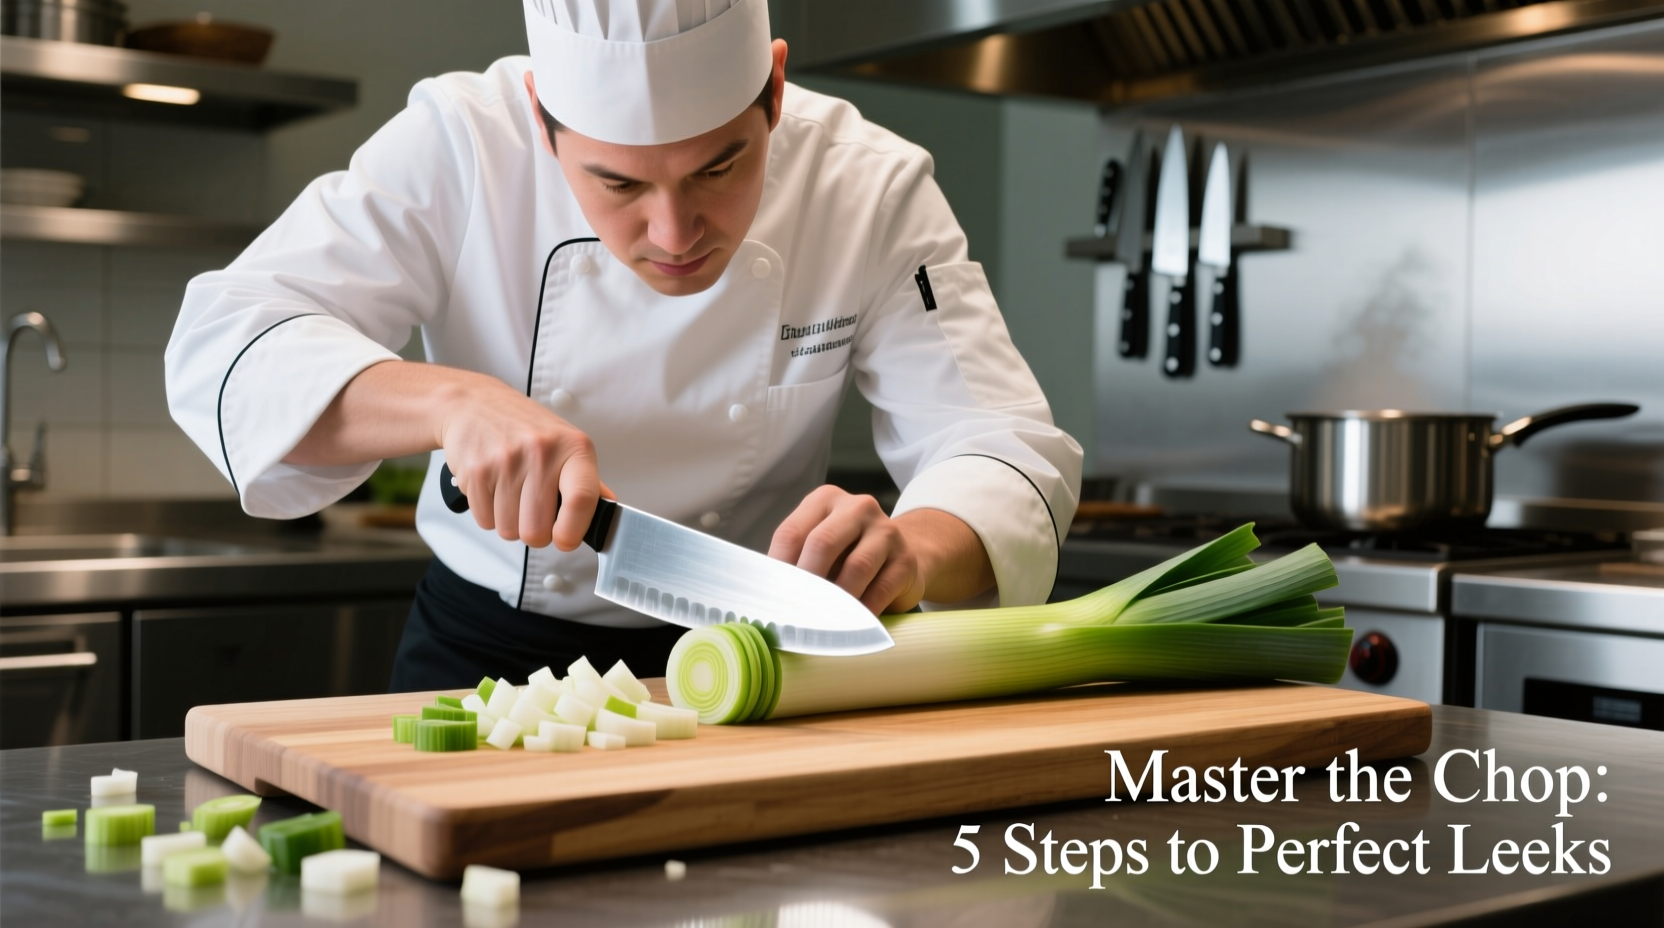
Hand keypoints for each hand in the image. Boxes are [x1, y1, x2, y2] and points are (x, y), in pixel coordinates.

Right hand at [438, 374, 609, 550]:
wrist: (475, 403)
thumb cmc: (525, 427)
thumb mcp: (566, 445)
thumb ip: (587, 483)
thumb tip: (608, 513)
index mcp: (573, 447)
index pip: (582, 499)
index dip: (573, 531)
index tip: (566, 539)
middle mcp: (541, 452)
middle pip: (537, 530)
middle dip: (534, 532)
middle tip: (533, 511)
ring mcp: (506, 461)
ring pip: (509, 530)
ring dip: (510, 522)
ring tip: (511, 493)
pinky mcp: (476, 471)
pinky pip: (485, 521)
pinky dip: (489, 513)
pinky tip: (493, 487)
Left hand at [768, 485, 994, 613]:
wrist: (904, 555)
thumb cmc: (848, 554)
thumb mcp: (821, 547)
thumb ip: (798, 560)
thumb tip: (769, 596)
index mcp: (825, 500)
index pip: (791, 532)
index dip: (778, 569)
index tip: (771, 598)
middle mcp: (857, 507)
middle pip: (823, 542)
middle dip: (806, 581)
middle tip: (795, 611)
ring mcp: (886, 531)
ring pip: (856, 567)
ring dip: (836, 599)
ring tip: (822, 620)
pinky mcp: (906, 559)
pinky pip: (880, 589)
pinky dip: (862, 610)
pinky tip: (851, 622)